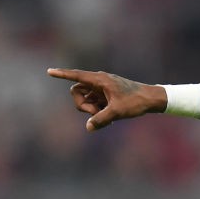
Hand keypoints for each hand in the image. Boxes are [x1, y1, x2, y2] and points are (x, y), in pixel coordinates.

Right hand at [47, 68, 162, 130]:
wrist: (151, 99)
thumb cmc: (135, 102)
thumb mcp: (117, 112)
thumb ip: (101, 119)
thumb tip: (88, 127)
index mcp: (100, 80)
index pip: (76, 75)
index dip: (62, 74)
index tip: (49, 71)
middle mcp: (98, 81)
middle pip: (76, 91)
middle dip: (82, 105)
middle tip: (97, 115)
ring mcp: (102, 87)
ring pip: (85, 98)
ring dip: (91, 110)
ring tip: (109, 117)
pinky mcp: (106, 94)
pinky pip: (94, 102)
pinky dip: (98, 111)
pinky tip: (112, 119)